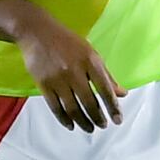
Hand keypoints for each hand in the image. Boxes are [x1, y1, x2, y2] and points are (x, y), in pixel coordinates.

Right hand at [14, 13, 123, 131]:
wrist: (37, 32)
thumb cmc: (66, 41)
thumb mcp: (90, 53)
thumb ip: (106, 75)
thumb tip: (122, 93)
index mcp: (90, 61)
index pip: (105, 89)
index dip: (113, 107)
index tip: (118, 119)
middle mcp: (74, 71)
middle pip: (89, 102)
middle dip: (98, 118)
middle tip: (103, 125)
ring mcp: (58, 79)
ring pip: (73, 108)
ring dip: (83, 122)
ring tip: (90, 128)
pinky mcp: (43, 84)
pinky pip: (55, 107)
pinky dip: (64, 119)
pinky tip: (71, 125)